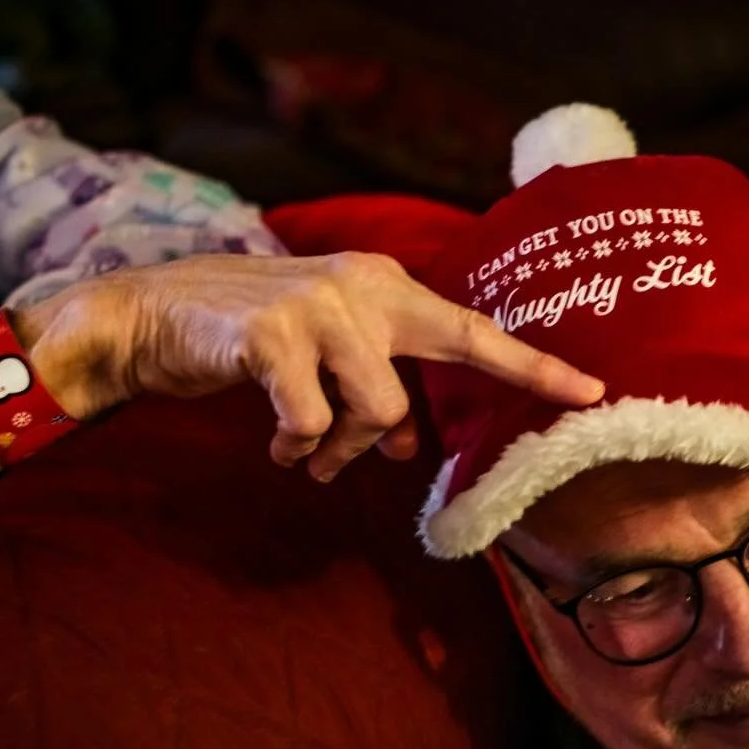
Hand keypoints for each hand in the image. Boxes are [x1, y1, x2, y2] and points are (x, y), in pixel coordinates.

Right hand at [26, 252, 605, 481]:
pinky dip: (293, 445)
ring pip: (373, 412)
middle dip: (379, 437)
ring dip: (337, 448)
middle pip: (414, 389)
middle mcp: (363, 286)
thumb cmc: (250, 340)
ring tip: (302, 452)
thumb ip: (375, 389)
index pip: (474, 331)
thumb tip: (406, 445)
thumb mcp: (326, 357)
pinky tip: (273, 439)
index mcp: (383, 286)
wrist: (155, 315)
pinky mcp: (274, 336)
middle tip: (352, 462)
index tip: (593, 392)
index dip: (534, 366)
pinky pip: (312, 423)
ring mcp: (319, 306)